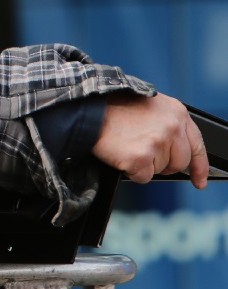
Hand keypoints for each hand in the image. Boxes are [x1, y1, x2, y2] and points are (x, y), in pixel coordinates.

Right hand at [92, 93, 207, 188]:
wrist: (89, 108)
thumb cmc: (114, 107)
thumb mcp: (151, 107)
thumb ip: (168, 125)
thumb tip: (175, 150)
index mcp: (177, 113)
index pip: (197, 146)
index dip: (199, 167)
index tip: (198, 181)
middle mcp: (172, 128)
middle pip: (179, 163)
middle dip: (163, 164)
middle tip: (143, 153)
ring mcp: (157, 143)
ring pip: (159, 170)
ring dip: (144, 165)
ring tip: (128, 145)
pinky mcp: (141, 158)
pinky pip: (143, 177)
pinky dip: (131, 171)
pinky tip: (121, 153)